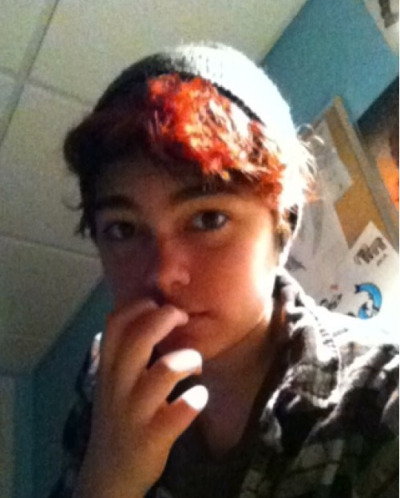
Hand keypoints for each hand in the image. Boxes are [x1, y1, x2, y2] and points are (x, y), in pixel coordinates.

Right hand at [73, 300, 207, 497]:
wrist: (110, 472)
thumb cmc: (119, 415)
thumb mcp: (112, 381)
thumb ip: (125, 350)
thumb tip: (149, 311)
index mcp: (108, 367)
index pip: (115, 322)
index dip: (139, 305)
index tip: (158, 302)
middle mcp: (117, 385)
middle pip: (139, 338)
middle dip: (165, 318)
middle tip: (183, 318)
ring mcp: (134, 412)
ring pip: (165, 370)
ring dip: (188, 360)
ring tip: (195, 367)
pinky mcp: (153, 436)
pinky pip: (183, 410)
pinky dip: (197, 399)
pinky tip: (198, 398)